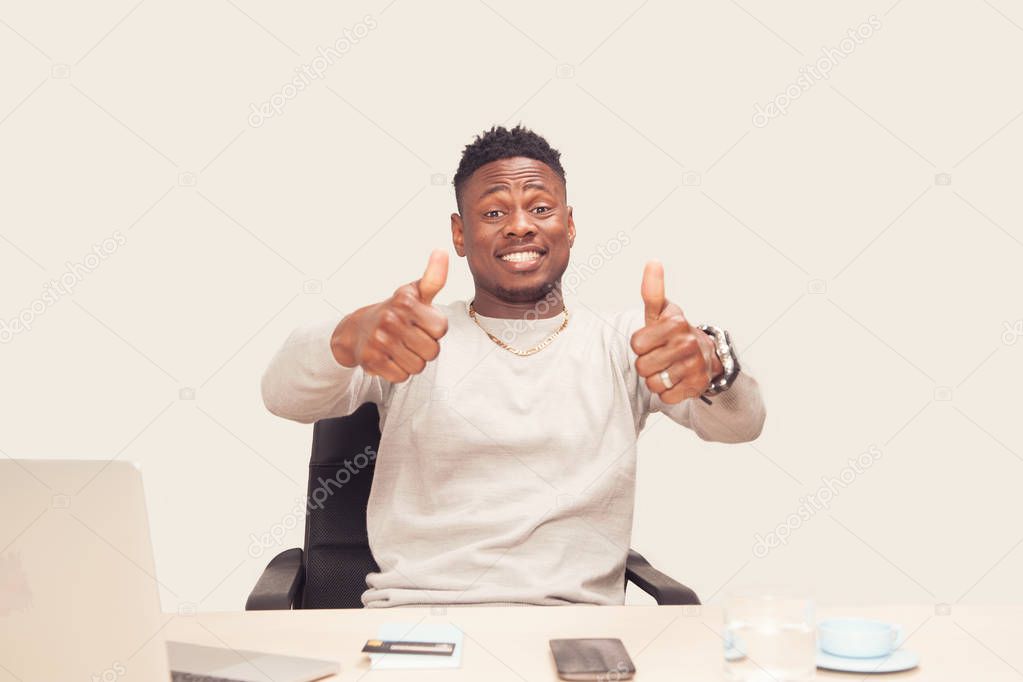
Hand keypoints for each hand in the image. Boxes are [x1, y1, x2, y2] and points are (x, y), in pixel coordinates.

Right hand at [331, 249, 448, 381]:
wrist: (356, 329)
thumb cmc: (395, 311)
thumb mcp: (414, 292)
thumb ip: (433, 277)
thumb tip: (441, 251)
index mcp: (405, 302)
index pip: (441, 329)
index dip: (434, 330)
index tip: (421, 323)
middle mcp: (391, 320)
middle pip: (432, 351)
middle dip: (425, 348)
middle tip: (410, 338)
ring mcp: (379, 341)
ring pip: (418, 367)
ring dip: (412, 361)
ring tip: (401, 348)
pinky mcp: (370, 360)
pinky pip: (400, 377)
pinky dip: (398, 371)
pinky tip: (390, 358)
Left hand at [630, 260, 722, 403]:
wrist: (705, 355)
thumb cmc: (673, 333)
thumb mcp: (661, 312)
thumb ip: (652, 291)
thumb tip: (653, 261)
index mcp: (675, 323)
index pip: (636, 344)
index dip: (640, 345)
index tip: (652, 340)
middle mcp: (688, 343)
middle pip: (642, 366)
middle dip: (646, 364)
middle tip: (660, 356)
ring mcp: (694, 365)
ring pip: (653, 383)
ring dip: (656, 379)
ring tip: (667, 368)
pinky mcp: (697, 386)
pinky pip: (666, 397)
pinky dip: (668, 392)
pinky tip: (677, 380)